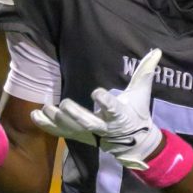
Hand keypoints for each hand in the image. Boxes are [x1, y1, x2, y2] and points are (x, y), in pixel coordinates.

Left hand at [31, 49, 162, 169]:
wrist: (132, 141)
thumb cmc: (136, 112)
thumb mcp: (141, 92)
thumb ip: (145, 71)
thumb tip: (157, 50)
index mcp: (120, 115)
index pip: (113, 108)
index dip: (105, 102)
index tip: (97, 93)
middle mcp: (104, 126)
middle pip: (88, 123)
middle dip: (76, 115)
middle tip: (65, 104)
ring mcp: (90, 133)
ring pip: (72, 128)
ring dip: (58, 120)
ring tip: (46, 108)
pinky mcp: (79, 135)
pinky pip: (61, 132)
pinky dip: (48, 125)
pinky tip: (35, 115)